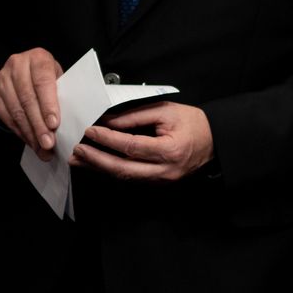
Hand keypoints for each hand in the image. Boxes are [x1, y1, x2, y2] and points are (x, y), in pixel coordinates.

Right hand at [0, 48, 61, 158]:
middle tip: (49, 144)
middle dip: (39, 125)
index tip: (54, 124)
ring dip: (30, 133)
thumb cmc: (50, 78)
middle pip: (28, 99)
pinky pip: (6, 116)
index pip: (43, 82)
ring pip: (16, 110)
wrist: (29, 71)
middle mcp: (16, 64)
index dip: (48, 104)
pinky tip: (30, 141)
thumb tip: (69, 124)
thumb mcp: (60, 79)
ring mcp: (1, 78)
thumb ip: (63, 95)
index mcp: (38, 58)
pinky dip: (20, 131)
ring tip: (42, 148)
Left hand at [73, 101, 213, 181]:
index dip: (108, 139)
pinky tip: (99, 163)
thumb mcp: (166, 111)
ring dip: (100, 168)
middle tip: (77, 151)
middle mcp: (165, 170)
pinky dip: (113, 170)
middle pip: (123, 169)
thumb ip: (136, 116)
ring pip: (125, 177)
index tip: (90, 131)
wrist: (215, 140)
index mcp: (170, 150)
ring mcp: (163, 180)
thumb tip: (109, 121)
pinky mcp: (159, 182)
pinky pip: (132, 177)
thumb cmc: (195, 123)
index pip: (131, 146)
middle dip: (97, 160)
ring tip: (80, 159)